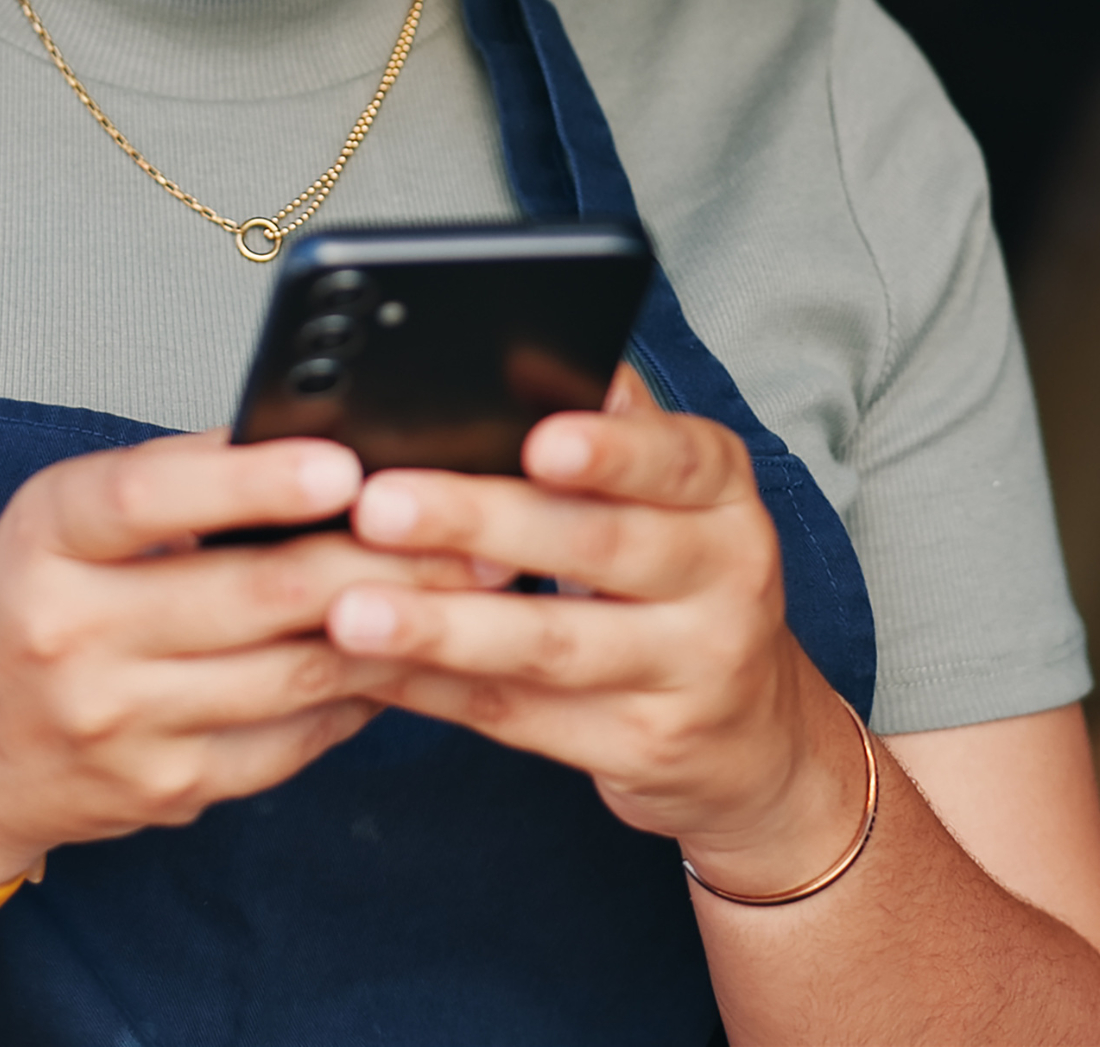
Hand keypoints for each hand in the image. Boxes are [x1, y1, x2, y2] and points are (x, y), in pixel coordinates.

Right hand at [0, 432, 478, 888]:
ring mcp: (120, 722)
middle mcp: (72, 632)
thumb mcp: (63, 524)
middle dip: (380, 561)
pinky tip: (403, 661)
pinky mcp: (165, 789)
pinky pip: (292, 739)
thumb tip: (318, 448)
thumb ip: (176, 486)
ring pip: (294, 670)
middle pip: (253, 592)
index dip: (251, 479)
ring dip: (396, 630)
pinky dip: (358, 697)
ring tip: (468, 590)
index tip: (341, 463)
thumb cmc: (23, 610)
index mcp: (46, 540)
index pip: (149, 495)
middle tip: (473, 531)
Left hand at [323, 368, 867, 891]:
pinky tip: (368, 670)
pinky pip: (520, 716)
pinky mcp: (640, 745)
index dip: (609, 451)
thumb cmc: (676, 583)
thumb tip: (512, 355)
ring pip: (552, 645)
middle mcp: (724, 578)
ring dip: (442, 626)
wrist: (748, 736)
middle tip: (378, 506)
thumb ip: (606, 433)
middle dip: (478, 524)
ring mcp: (690, 671)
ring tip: (351, 611)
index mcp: (723, 495)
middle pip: (595, 546)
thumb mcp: (673, 501)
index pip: (675, 459)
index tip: (537, 441)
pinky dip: (435, 690)